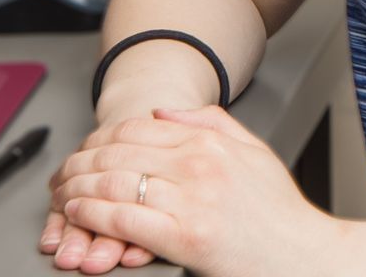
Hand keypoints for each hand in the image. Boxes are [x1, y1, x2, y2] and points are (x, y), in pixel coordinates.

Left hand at [48, 106, 338, 276]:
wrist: (303, 256)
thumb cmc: (279, 214)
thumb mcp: (253, 151)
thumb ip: (210, 122)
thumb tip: (164, 108)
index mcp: (211, 142)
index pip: (137, 127)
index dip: (99, 137)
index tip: (84, 149)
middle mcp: (199, 164)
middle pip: (118, 152)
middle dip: (79, 161)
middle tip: (61, 173)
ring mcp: (191, 200)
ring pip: (115, 182)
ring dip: (77, 186)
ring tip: (61, 192)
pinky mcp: (184, 237)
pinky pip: (124, 218)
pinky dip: (92, 213)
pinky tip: (78, 212)